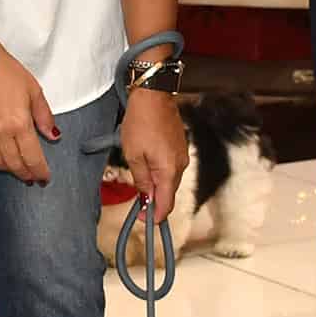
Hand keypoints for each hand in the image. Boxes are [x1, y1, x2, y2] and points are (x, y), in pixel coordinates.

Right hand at [0, 41, 56, 183]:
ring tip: (16, 168)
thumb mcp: (34, 91)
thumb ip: (44, 116)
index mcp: (19, 124)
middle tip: (32, 177)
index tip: (44, 177)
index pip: (32, 158)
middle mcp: (0, 132)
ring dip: (8, 169)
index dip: (40, 172)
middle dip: (26, 174)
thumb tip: (53, 134)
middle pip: (15, 164)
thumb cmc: (4, 71)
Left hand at [120, 88, 187, 223]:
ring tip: (141, 188)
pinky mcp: (180, 147)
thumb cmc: (141, 122)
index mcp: (169, 170)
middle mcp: (180, 165)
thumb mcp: (133, 155)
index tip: (145, 220)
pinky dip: (161, 174)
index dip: (156, 216)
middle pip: (169, 193)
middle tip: (139, 208)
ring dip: (157, 187)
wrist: (153, 95)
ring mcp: (182, 155)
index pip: (166, 203)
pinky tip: (148, 170)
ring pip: (170, 180)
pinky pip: (171, 167)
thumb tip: (146, 198)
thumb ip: (141, 180)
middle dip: (155, 202)